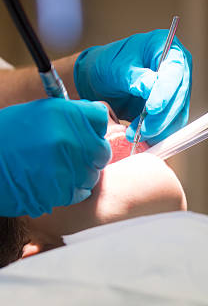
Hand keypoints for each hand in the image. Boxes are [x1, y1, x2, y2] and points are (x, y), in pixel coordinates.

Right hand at [0, 99, 109, 216]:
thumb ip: (69, 116)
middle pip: (101, 150)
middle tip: (73, 155)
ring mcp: (67, 167)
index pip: (100, 118)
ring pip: (92, 174)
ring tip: (57, 168)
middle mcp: (68, 139)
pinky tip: (52, 181)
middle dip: (90, 154)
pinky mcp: (62, 191)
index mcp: (62, 114)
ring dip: (81, 173)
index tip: (86, 132)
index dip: (93, 127)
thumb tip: (95, 119)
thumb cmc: (7, 137)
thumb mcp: (38, 114)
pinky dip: (71, 189)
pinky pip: (81, 192)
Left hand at [74, 30, 191, 143]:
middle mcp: (177, 69)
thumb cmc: (107, 65)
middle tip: (142, 130)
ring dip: (158, 130)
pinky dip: (156, 135)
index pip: (174, 71)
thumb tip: (151, 87)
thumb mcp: (116, 66)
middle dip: (161, 117)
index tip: (152, 109)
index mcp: (166, 47)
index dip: (166, 91)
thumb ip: (135, 76)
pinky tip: (140, 138)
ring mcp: (176, 91)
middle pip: (179, 97)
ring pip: (177, 116)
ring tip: (135, 135)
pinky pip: (170, 127)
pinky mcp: (171, 110)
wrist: (99, 81)